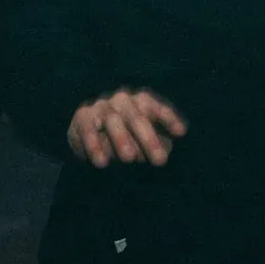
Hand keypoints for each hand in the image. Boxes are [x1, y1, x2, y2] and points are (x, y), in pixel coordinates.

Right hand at [67, 88, 186, 167]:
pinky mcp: (83, 116)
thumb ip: (156, 142)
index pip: (157, 108)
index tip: (181, 133)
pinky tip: (102, 162)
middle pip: (138, 118)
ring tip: (129, 159)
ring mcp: (102, 106)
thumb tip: (165, 150)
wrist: (87, 130)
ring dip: (122, 140)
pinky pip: (89, 129)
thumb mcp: (142, 138)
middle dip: (149, 139)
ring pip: (113, 121)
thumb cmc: (125, 134)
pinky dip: (94, 145)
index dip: (169, 119)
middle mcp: (124, 100)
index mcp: (142, 101)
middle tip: (160, 160)